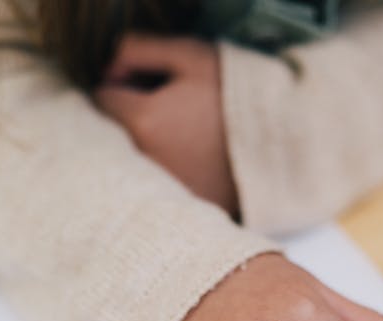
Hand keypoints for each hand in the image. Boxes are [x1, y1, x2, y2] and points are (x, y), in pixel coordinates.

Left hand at [94, 35, 237, 215]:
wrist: (280, 146)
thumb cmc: (236, 96)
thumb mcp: (189, 56)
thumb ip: (137, 50)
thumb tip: (107, 66)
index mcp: (140, 120)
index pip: (101, 98)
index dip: (120, 83)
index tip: (144, 82)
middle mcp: (142, 161)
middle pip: (112, 134)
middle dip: (129, 117)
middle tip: (167, 108)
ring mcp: (159, 189)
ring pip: (132, 162)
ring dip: (146, 146)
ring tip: (183, 135)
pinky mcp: (180, 208)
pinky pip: (157, 188)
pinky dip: (166, 174)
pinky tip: (193, 161)